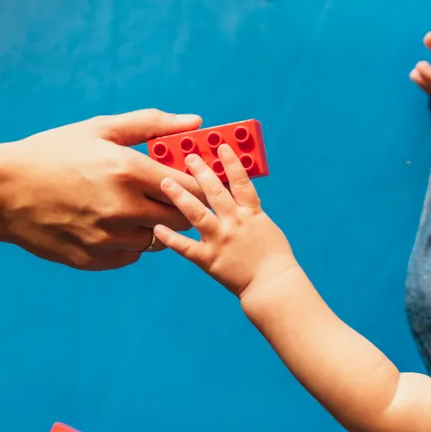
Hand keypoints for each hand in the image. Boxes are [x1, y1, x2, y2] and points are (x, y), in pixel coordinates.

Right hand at [0, 110, 208, 270]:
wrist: (1, 191)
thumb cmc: (52, 153)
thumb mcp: (100, 129)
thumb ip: (153, 125)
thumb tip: (196, 122)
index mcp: (128, 171)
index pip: (190, 188)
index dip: (198, 186)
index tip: (195, 182)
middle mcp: (123, 209)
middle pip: (181, 218)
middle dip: (180, 207)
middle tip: (165, 196)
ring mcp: (109, 238)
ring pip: (157, 239)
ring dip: (152, 225)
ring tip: (128, 207)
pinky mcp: (95, 259)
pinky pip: (131, 255)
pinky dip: (128, 242)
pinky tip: (107, 223)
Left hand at [153, 144, 297, 297]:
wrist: (273, 285)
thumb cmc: (274, 257)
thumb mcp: (266, 226)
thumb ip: (249, 210)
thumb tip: (237, 192)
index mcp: (251, 213)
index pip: (240, 181)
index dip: (231, 162)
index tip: (221, 146)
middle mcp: (234, 223)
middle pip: (215, 191)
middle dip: (200, 171)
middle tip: (187, 157)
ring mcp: (220, 240)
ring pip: (197, 213)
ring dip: (180, 196)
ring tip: (165, 182)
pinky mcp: (209, 259)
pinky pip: (186, 247)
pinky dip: (171, 238)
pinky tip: (157, 227)